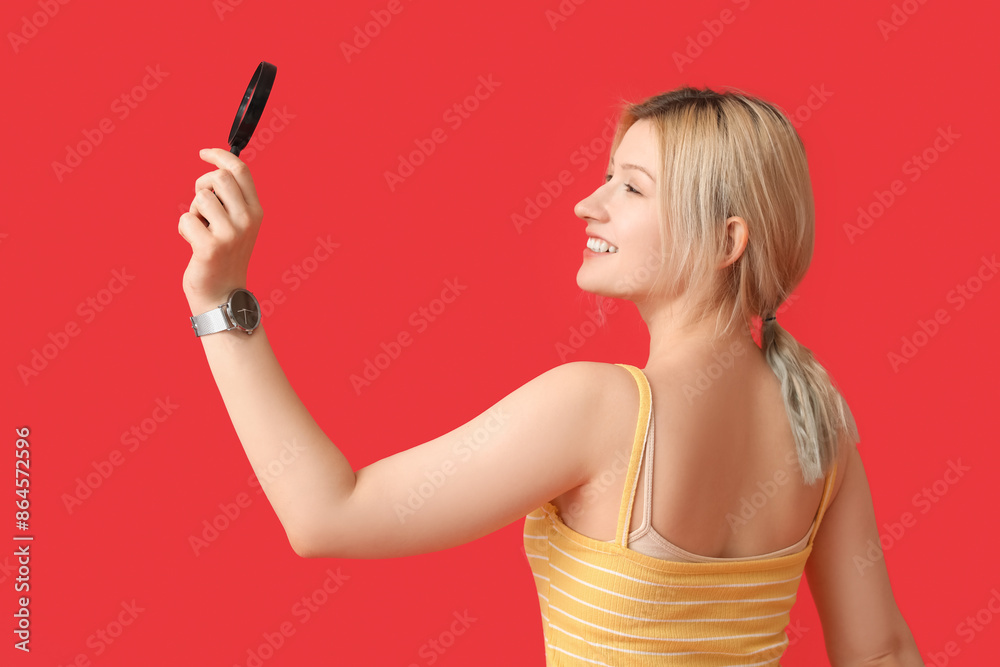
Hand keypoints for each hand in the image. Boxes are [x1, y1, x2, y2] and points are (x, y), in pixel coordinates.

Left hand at [178, 148, 262, 309]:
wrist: (223, 294)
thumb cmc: (226, 255)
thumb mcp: (238, 224)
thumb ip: (233, 199)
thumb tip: (215, 169)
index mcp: (256, 211)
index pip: (240, 170)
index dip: (220, 155)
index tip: (204, 153)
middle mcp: (247, 220)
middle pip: (218, 178)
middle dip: (202, 184)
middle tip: (200, 203)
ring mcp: (230, 234)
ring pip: (200, 198)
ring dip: (193, 211)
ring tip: (201, 229)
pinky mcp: (210, 247)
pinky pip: (186, 219)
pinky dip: (185, 229)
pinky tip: (194, 243)